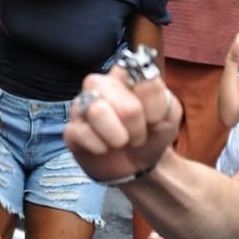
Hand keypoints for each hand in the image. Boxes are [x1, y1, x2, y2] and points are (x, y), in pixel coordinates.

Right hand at [64, 66, 181, 183]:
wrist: (138, 167)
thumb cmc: (151, 135)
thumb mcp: (168, 117)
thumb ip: (161, 98)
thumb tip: (144, 83)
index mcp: (124, 75)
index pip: (135, 70)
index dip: (150, 101)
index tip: (155, 117)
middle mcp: (99, 84)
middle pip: (113, 90)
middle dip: (133, 122)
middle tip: (137, 134)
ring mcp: (81, 106)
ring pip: (96, 110)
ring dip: (116, 135)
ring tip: (121, 142)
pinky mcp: (70, 130)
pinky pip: (82, 134)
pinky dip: (100, 148)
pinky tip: (104, 149)